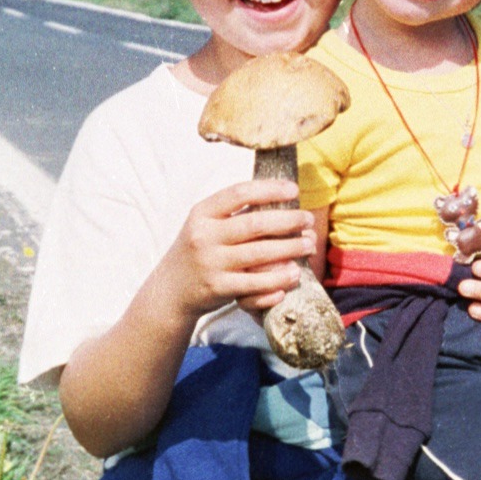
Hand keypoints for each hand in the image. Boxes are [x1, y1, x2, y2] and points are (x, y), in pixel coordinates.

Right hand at [160, 179, 315, 321]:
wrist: (170, 289)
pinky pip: (254, 285)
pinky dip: (277, 281)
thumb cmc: (198, 250)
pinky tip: (293, 275)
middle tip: (309, 220)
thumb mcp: (206, 225)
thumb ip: (234, 212)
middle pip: (255, 224)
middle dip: (288, 221)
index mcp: (202, 213)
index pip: (239, 193)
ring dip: (290, 249)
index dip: (269, 190)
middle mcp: (204, 236)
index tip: (294, 190)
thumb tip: (279, 194)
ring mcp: (210, 264)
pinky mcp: (218, 288)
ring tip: (309, 246)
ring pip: (259, 255)